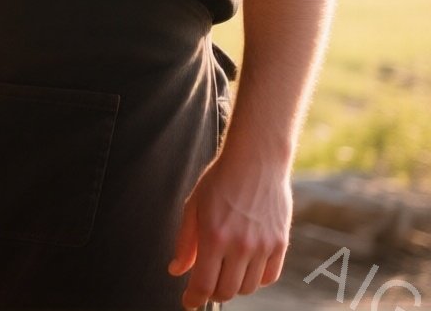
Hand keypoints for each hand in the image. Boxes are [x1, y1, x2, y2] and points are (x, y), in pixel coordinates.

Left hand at [168, 145, 291, 306]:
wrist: (256, 162)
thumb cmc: (220, 181)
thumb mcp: (193, 207)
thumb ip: (184, 243)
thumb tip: (177, 271)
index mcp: (214, 237)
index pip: (203, 284)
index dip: (193, 299)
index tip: (188, 303)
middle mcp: (240, 245)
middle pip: (226, 291)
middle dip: (212, 293)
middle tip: (205, 284)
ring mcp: (263, 246)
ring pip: (248, 288)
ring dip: (234, 286)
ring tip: (224, 271)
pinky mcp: (280, 244)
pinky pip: (268, 277)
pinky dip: (255, 279)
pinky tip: (245, 267)